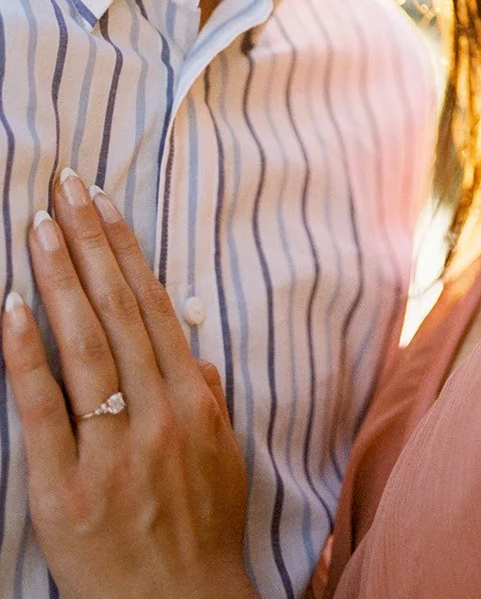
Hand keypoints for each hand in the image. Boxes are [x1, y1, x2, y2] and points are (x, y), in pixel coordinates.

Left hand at [1, 169, 255, 598]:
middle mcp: (157, 413)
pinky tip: (12, 309)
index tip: (102, 201)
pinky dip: (27, 355)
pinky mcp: (67, 489)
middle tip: (64, 187)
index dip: (124, 249)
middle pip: (118, 309)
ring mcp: (113, 449)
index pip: (153, 304)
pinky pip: (44, 410)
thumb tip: (191, 345)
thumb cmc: (200, 533)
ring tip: (39, 227)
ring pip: (85, 345)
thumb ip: (204, 394)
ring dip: (59, 278)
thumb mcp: (221, 455)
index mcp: (193, 399)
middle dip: (89, 242)